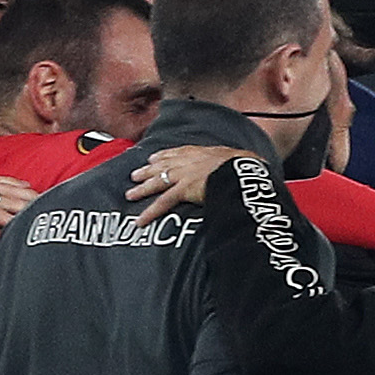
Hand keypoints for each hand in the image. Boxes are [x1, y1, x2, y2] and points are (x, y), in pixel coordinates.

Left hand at [128, 144, 250, 220]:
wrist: (241, 170)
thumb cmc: (245, 165)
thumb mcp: (237, 158)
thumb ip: (230, 162)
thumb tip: (241, 166)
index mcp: (202, 153)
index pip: (178, 153)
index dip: (164, 156)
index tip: (154, 157)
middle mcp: (189, 161)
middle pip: (163, 165)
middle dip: (147, 170)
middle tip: (135, 174)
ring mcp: (184, 175)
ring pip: (158, 182)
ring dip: (142, 189)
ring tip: (130, 195)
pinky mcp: (184, 190)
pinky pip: (162, 203)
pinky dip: (150, 212)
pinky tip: (140, 221)